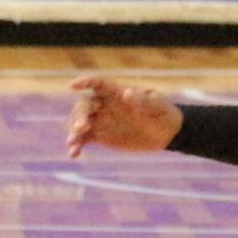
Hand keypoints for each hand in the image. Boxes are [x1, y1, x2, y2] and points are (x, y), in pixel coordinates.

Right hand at [65, 75, 182, 157]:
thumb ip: (143, 100)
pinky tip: (74, 154)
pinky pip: (84, 139)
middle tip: (82, 127)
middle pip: (85, 105)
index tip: (73, 86)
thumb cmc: (162, 113)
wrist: (165, 133)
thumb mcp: (158, 106)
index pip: (98, 84)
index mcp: (116, 92)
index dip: (85, 82)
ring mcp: (100, 120)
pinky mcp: (100, 136)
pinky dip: (77, 146)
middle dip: (80, 115)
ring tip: (72, 143)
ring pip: (79, 123)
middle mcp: (104, 104)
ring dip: (73, 132)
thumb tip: (126, 93)